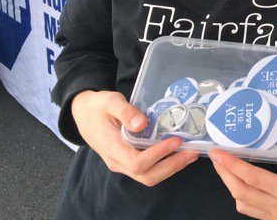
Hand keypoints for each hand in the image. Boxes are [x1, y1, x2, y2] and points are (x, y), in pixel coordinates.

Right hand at [71, 90, 196, 185]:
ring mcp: (122, 163)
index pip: (138, 162)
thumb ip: (125, 111)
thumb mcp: (110, 102)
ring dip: (171, 167)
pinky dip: (165, 164)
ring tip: (190, 153)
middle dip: (172, 166)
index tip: (176, 140)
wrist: (83, 114)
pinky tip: (178, 152)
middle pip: (147, 175)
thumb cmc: (98, 106)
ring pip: (148, 176)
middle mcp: (118, 161)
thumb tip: (142, 123)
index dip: (158, 155)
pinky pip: (148, 169)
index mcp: (112, 148)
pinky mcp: (128, 160)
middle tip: (192, 152)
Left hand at [211, 138, 276, 219]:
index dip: (231, 165)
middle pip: (240, 191)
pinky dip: (242, 197)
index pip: (251, 177)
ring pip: (242, 204)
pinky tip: (244, 186)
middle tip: (215, 157)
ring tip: (226, 170)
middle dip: (224, 174)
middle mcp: (276, 206)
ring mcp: (274, 217)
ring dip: (231, 187)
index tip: (217, 153)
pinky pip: (252, 211)